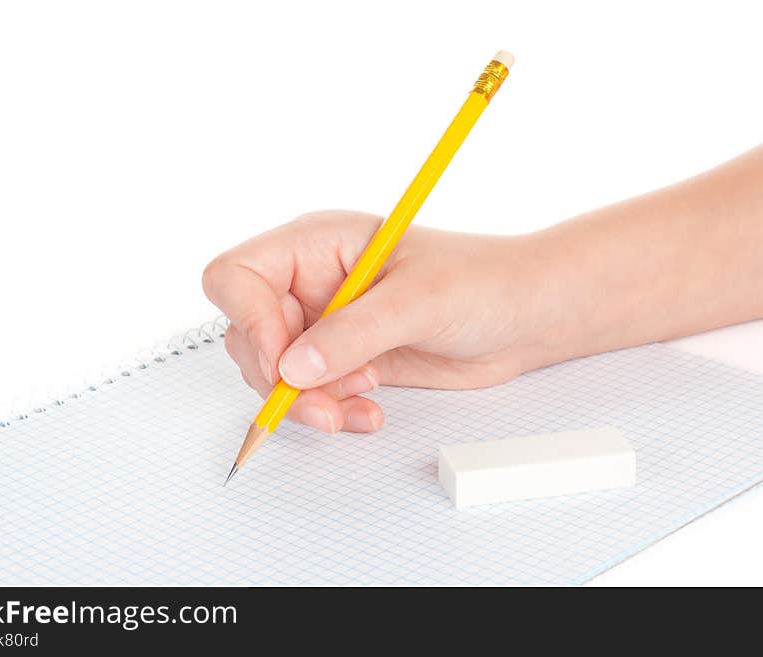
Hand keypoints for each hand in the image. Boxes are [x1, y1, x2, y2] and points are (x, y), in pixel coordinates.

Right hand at [202, 210, 537, 433]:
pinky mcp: (344, 359)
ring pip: (275, 372)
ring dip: (307, 400)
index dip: (248, 318)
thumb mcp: (417, 301)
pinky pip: (311, 393)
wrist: (524, 316)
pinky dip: (330, 409)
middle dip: (278, 376)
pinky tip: (369, 410)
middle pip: (249, 333)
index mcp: (317, 245)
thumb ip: (353, 333)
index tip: (281, 358)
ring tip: (357, 405)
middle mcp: (311, 283)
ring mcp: (326, 323)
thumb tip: (292, 367)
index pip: (238, 275)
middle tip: (321, 403)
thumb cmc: (483, 281)